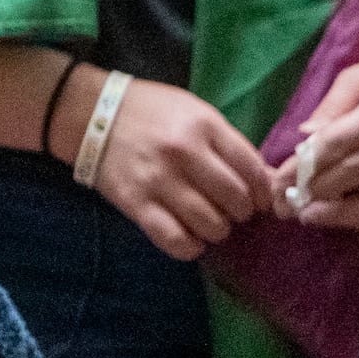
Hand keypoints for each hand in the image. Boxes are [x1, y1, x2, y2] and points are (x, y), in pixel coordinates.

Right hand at [86, 74, 283, 257]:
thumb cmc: (149, 110)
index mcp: (202, 125)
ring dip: (216, 229)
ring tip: (206, 220)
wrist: (87, 111)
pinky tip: (188, 236)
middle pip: (237, 202)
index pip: (253, 171)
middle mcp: (183, 152)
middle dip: (240, 212)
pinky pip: (176, 241)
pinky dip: (190, 246)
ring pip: (212, 226)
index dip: (262, 192)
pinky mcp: (136, 202)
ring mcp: (158, 179)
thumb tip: (270, 182)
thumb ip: (230, 145)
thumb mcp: (194, 112)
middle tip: (227, 207)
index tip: (254, 197)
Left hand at [290, 47, 358, 233]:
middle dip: (315, 193)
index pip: (336, 146)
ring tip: (311, 217)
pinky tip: (350, 220)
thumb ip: (330, 108)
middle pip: (353, 177)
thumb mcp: (358, 77)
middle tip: (287, 202)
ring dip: (341, 216)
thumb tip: (302, 138)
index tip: (278, 181)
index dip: (303, 167)